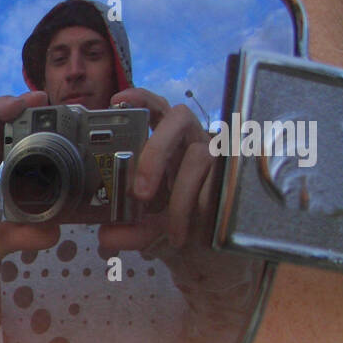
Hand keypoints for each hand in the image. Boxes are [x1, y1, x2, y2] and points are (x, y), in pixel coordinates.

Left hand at [97, 87, 217, 253]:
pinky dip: (202, 209)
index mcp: (165, 142)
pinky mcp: (236, 172)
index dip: (139, 98)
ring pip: (200, 156)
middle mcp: (190, 139)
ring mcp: (216, 152)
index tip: (116, 101)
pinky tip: (191, 231)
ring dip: (181, 197)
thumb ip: (127, 231)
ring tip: (171, 230)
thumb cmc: (175, 221)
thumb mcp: (147, 229)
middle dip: (156, 150)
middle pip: (177, 119)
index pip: (155, 108)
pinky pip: (219, 183)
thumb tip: (106, 237)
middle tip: (140, 193)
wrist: (213, 244)